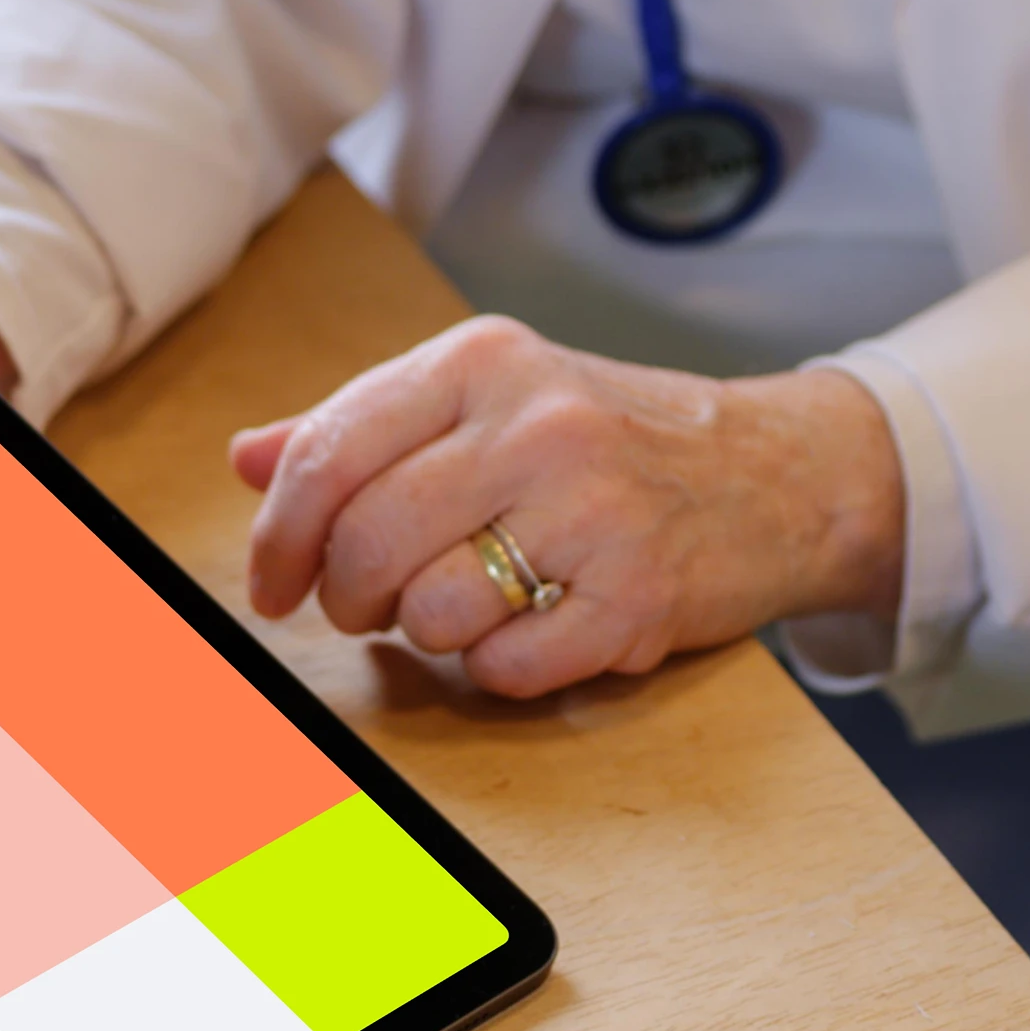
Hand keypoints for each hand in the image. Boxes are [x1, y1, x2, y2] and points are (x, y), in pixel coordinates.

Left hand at [229, 317, 900, 696]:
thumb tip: (248, 458)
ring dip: (433, 634)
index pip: (329, 453)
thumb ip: (366, 423)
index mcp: (484, 362)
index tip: (273, 585)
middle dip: (350, 597)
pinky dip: (502, 668)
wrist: (781, 471)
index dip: (279, 536)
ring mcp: (593, 511)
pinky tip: (535, 630)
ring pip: (431, 614)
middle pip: (368, 543)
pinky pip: (508, 667)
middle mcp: (537, 425)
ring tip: (478, 604)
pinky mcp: (637, 597)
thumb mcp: (492, 396)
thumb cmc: (621, 437)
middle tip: (372, 605)